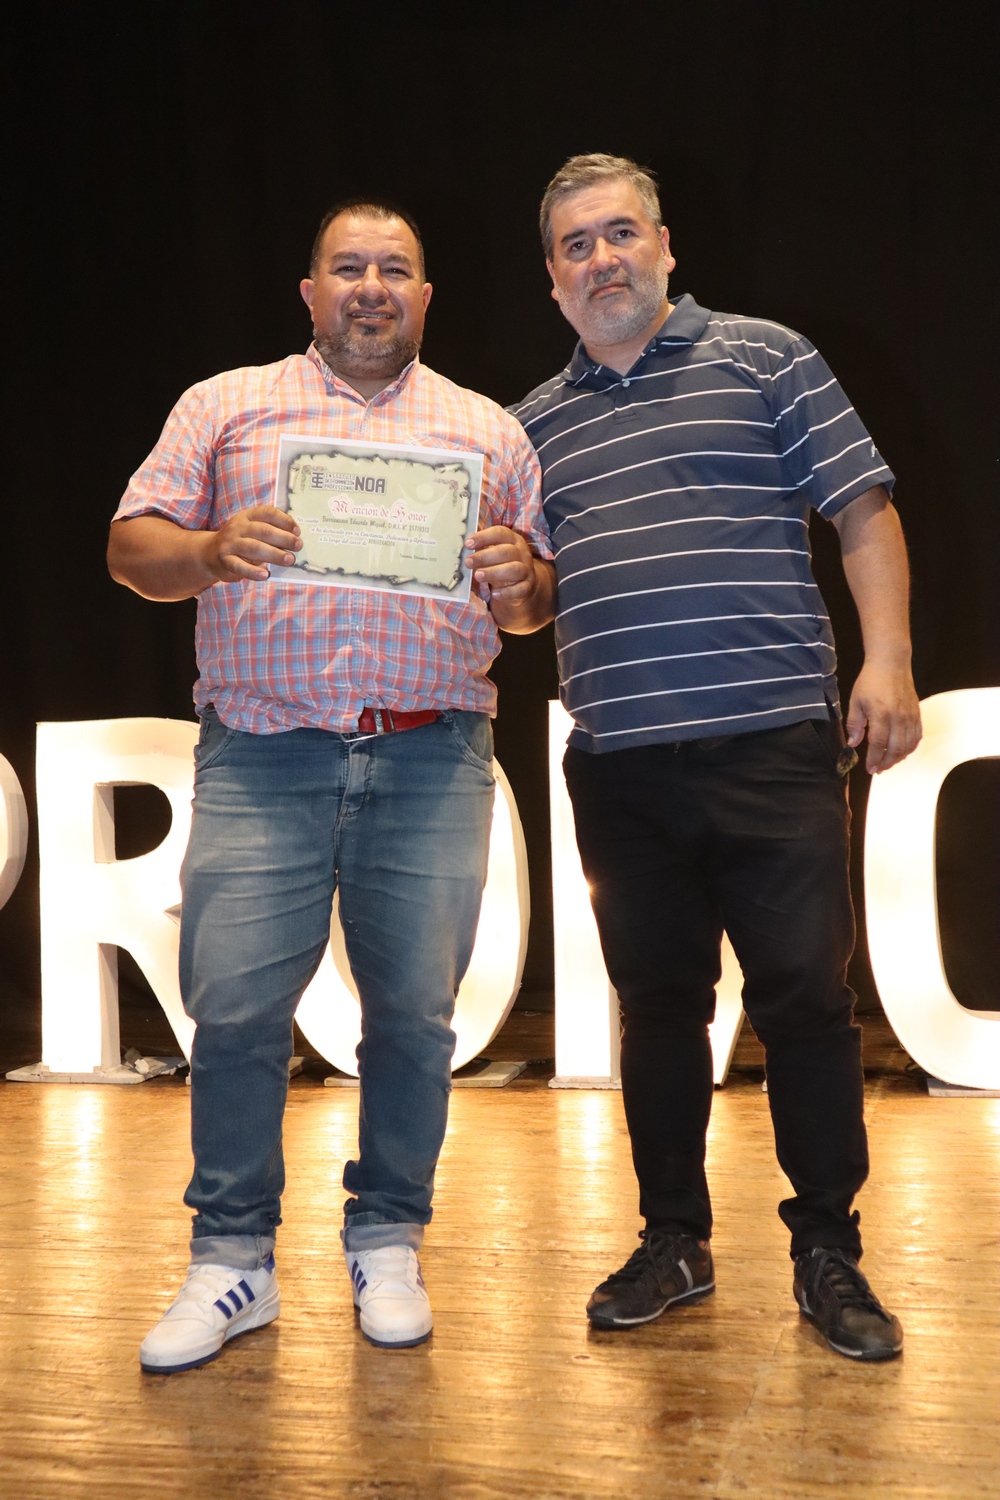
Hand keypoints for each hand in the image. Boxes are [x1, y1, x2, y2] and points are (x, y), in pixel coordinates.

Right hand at [206, 506, 301, 582]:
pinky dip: (253, 571)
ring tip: (289, 560)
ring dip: (274, 554)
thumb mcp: (251, 530)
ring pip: (254, 548)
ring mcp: (230, 543)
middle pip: (263, 531)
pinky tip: (265, 575)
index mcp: (248, 516)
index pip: (267, 513)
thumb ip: (269, 531)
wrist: (209, 553)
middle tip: (298, 546)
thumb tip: (295, 539)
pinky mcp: (225, 560)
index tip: (297, 531)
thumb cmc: (240, 541)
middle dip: (283, 538)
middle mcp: (238, 527)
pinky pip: (239, 566)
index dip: (284, 520)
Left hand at [465, 525, 536, 603]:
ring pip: (514, 570)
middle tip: (468, 562)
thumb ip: (481, 547)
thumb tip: (462, 544)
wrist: (524, 583)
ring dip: (494, 572)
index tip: (467, 544)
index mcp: (513, 540)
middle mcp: (522, 553)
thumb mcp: (494, 553)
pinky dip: (507, 592)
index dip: (483, 537)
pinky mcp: (527, 587)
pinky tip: (494, 594)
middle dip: (485, 556)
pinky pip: (519, 589)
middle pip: (506, 552)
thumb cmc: (502, 564)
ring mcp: (526, 570)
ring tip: (477, 576)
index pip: (500, 533)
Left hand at [845, 659, 921, 773]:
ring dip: (899, 758)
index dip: (875, 759)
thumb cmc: (870, 681)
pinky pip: (917, 736)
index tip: (870, 769)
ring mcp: (910, 716)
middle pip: (896, 749)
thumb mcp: (856, 701)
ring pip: (908, 745)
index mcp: (881, 715)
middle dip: (887, 763)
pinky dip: (911, 747)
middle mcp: (898, 718)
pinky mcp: (917, 713)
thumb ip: (854, 724)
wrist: (891, 664)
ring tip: (889, 762)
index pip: (879, 744)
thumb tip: (853, 743)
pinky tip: (903, 751)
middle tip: (879, 769)